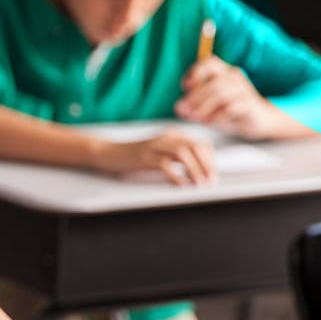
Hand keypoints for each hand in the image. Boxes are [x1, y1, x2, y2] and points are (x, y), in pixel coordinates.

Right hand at [95, 131, 215, 185]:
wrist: (107, 153)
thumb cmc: (134, 157)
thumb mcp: (159, 152)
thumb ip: (176, 156)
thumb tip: (198, 171)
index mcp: (172, 134)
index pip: (201, 143)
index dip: (210, 160)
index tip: (212, 175)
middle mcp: (166, 137)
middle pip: (195, 147)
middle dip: (207, 166)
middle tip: (211, 182)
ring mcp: (154, 145)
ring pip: (183, 154)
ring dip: (195, 170)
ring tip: (199, 184)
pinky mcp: (144, 156)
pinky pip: (165, 164)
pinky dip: (177, 175)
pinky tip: (182, 184)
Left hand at [176, 56, 279, 139]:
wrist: (259, 120)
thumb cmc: (229, 111)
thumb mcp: (209, 107)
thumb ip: (194, 106)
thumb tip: (179, 108)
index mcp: (223, 72)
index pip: (209, 63)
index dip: (195, 72)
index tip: (184, 87)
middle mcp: (234, 77)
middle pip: (212, 82)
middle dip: (194, 97)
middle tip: (181, 110)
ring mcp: (243, 90)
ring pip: (221, 93)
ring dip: (204, 106)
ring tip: (194, 117)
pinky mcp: (250, 104)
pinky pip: (232, 107)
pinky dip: (218, 115)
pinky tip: (210, 122)